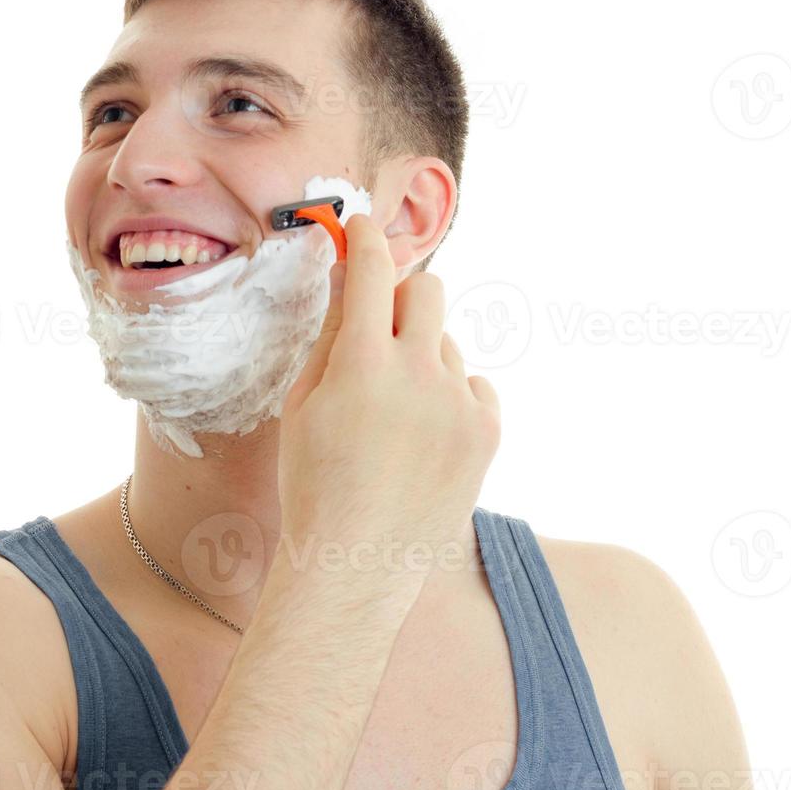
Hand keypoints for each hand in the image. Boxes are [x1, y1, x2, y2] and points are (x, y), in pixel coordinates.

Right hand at [278, 214, 500, 587]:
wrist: (358, 562)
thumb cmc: (314, 485)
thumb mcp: (302, 405)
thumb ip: (331, 336)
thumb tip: (348, 282)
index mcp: (363, 365)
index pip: (372, 272)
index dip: (364, 239)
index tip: (360, 227)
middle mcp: (419, 374)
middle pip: (427, 290)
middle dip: (402, 293)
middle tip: (379, 321)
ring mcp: (460, 403)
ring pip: (446, 343)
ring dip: (420, 356)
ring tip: (392, 414)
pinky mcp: (487, 430)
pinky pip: (473, 383)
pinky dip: (450, 394)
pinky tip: (422, 433)